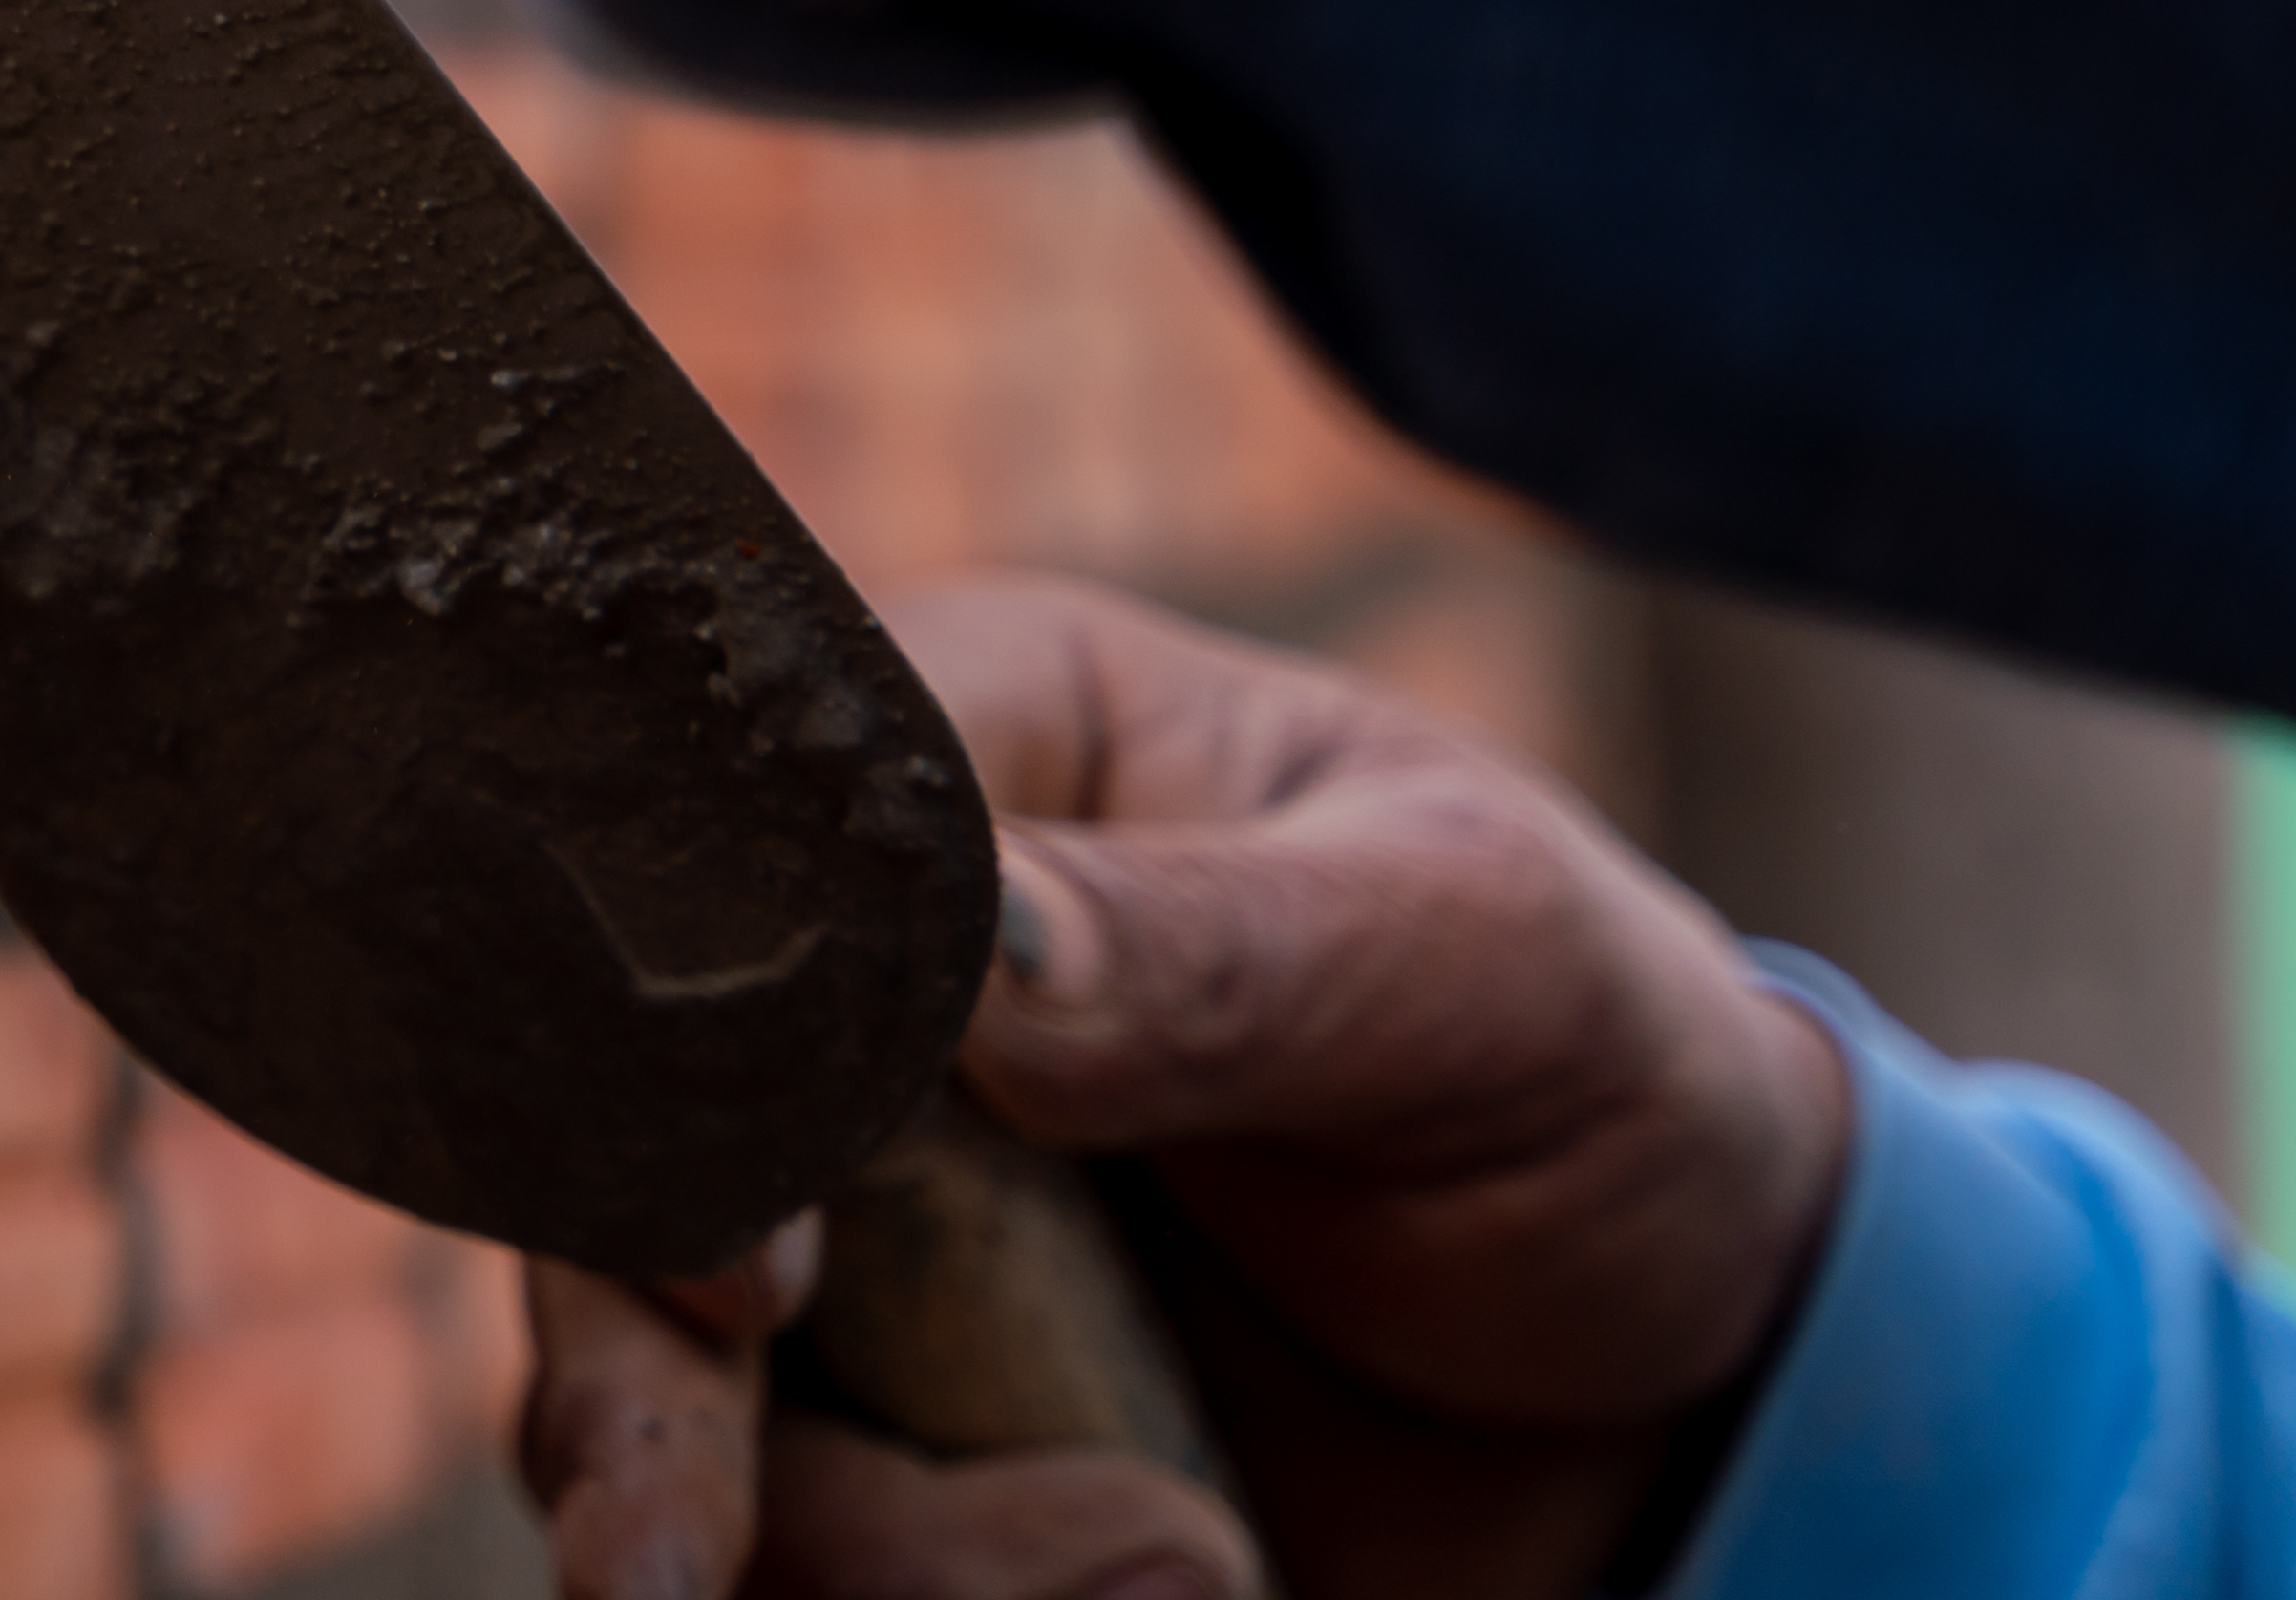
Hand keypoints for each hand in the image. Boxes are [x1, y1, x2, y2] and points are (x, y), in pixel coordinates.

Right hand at [522, 578, 1851, 1599]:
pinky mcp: (886, 1439)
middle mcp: (828, 1000)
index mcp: (943, 777)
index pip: (685, 848)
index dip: (647, 1051)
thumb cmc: (1589, 1066)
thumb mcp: (1479, 962)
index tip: (742, 1258)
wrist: (1695, 1363)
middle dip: (621, 1381)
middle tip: (668, 1554)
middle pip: (600, 1167)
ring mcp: (839, 1234)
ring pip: (665, 1405)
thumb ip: (1225, 948)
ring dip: (868, 1553)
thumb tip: (975, 954)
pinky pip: (791, 1553)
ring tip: (1179, 1579)